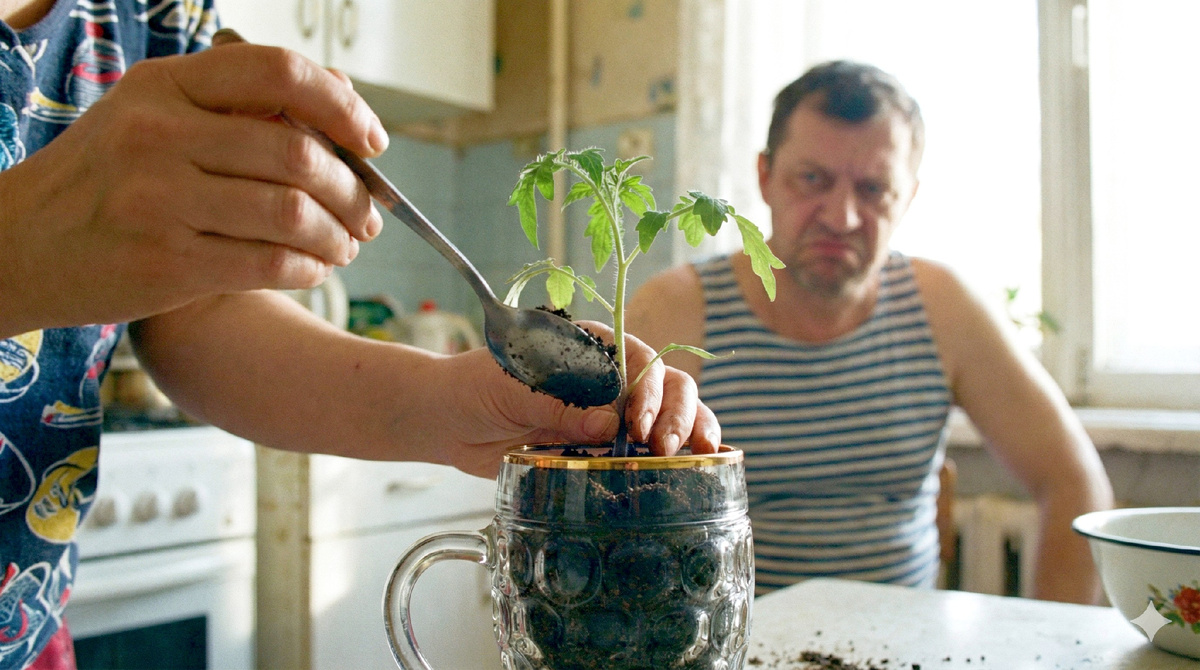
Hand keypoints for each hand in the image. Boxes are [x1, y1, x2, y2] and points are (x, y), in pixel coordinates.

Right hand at [0, 42, 385, 337]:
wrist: (15, 246)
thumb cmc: (104, 180)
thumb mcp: (155, 117)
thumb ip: (241, 103)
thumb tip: (341, 90)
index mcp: (164, 85)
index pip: (279, 74)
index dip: (344, 106)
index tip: (373, 142)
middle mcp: (159, 134)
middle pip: (298, 154)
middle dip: (353, 192)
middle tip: (369, 215)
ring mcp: (159, 200)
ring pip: (292, 214)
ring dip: (337, 236)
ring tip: (345, 245)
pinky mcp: (165, 263)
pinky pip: (269, 264)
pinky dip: (308, 269)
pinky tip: (313, 269)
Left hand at [434, 322, 720, 477]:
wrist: (448, 420)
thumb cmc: (475, 387)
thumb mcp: (511, 389)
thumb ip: (556, 405)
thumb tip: (608, 424)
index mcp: (591, 347)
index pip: (638, 358)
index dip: (647, 388)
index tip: (638, 422)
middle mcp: (611, 376)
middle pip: (667, 384)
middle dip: (676, 413)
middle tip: (665, 446)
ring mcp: (612, 412)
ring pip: (671, 414)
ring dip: (691, 430)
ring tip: (698, 455)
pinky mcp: (605, 446)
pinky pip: (648, 450)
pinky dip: (680, 456)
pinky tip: (700, 467)